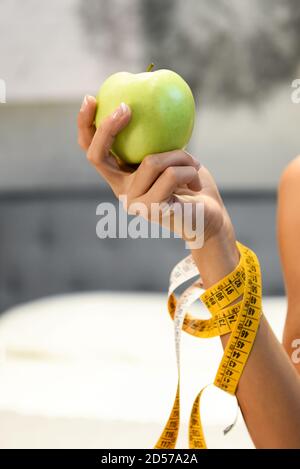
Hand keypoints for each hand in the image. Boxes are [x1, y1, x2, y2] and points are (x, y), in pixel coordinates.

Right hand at [77, 96, 238, 284]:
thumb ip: (158, 138)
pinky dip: (190, 171)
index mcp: (121, 176)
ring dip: (181, 155)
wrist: (208, 217)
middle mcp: (121, 191)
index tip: (91, 98)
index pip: (93, 152)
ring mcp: (133, 203)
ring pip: (151, 161)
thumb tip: (149, 96)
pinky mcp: (150, 210)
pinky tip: (196, 183)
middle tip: (126, 107)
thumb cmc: (192, 182)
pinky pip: (172, 175)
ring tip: (195, 163)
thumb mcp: (173, 154)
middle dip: (107, 127)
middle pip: (97, 156)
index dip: (85, 126)